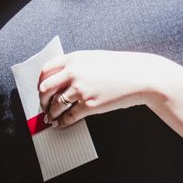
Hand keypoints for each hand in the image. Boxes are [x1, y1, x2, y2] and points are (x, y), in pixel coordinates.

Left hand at [38, 51, 164, 127]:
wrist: (142, 76)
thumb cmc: (122, 67)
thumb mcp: (97, 59)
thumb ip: (79, 66)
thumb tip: (63, 79)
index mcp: (75, 58)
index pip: (46, 70)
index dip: (41, 82)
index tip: (42, 89)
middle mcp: (74, 73)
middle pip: (45, 88)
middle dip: (42, 99)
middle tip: (44, 105)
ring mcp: (81, 89)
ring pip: (55, 105)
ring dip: (51, 113)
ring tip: (51, 117)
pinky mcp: (89, 105)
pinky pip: (69, 116)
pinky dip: (63, 122)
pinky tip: (62, 123)